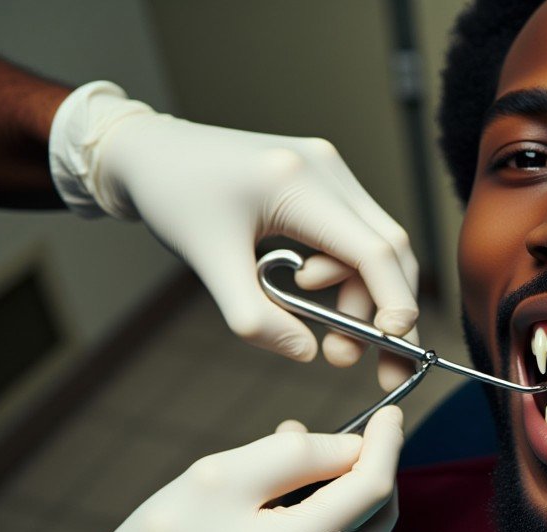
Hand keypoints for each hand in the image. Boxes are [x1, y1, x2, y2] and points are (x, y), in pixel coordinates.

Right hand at [2, 407, 403, 531]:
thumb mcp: (224, 475)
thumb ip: (299, 454)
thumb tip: (356, 448)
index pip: (369, 492)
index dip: (385, 447)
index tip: (390, 416)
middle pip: (380, 521)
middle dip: (375, 474)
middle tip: (351, 441)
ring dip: (359, 504)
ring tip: (314, 472)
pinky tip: (309, 508)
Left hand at [49, 83, 419, 389]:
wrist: (148, 152)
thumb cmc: (172, 197)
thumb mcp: (207, 263)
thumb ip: (254, 317)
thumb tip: (306, 353)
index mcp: (298, 182)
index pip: (372, 250)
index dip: (394, 301)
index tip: (398, 344)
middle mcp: (326, 169)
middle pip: (390, 249)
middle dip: (388, 311)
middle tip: (370, 364)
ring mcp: (330, 171)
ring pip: (377, 245)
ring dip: (363, 298)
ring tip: (330, 336)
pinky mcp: (325, 180)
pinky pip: (356, 235)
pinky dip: (347, 275)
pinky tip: (309, 288)